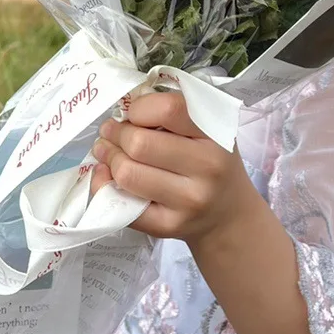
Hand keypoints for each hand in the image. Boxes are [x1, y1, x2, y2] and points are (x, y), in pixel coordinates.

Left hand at [89, 90, 261, 242]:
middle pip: (139, 144)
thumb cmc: (213, 161)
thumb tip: (126, 107)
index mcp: (215, 134)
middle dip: (116, 133)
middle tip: (111, 130)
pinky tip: (108, 176)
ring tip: (107, 150)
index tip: (133, 111)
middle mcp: (206, 168)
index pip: (167, 109)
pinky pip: (122, 206)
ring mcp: (187, 201)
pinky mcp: (168, 226)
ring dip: (108, 158)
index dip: (139, 107)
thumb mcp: (209, 129)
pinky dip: (105, 187)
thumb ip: (175, 113)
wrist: (229, 215)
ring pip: (127, 174)